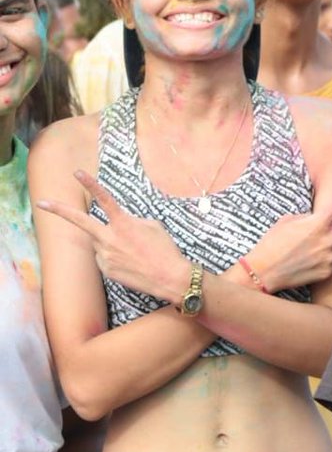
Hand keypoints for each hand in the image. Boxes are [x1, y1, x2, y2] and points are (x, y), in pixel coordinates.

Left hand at [37, 170, 190, 301]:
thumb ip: (130, 222)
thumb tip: (116, 226)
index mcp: (124, 224)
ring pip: (99, 243)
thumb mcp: (153, 227)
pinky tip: (131, 264)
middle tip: (41, 203)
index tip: (77, 173)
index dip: (91, 184)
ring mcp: (106, 256)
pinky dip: (114, 258)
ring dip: (110, 244)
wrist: (170, 278)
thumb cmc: (165, 250)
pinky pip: (104, 259)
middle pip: (81, 222)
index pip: (105, 199)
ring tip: (134, 254)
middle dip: (59, 211)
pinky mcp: (106, 270)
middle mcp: (110, 239)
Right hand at [246, 168, 331, 291]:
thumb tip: (326, 223)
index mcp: (317, 223)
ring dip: (328, 244)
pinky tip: (305, 262)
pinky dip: (322, 258)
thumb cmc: (272, 243)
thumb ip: (311, 219)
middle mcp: (329, 240)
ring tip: (304, 250)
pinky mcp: (329, 272)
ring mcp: (331, 257)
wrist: (262, 274)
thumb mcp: (288, 221)